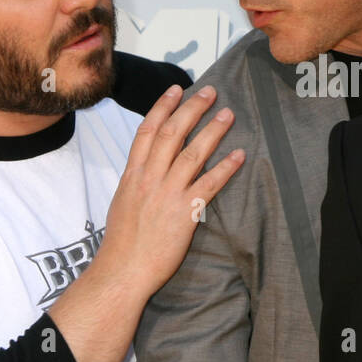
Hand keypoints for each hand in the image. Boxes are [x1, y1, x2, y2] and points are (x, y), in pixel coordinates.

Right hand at [97, 84, 243, 300]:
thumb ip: (137, 181)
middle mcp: (149, 179)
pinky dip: (225, 168)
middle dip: (192, 109)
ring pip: (192, 154)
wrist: (122, 272)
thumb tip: (148, 167)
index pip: (147, 131)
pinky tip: (239, 155)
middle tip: (210, 92)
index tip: (176, 89)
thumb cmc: (123, 244)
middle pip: (172, 134)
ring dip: (212, 131)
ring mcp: (167, 194)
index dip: (163, 107)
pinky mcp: (184, 213)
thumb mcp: (123, 202)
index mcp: (133, 175)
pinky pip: (209, 185)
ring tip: (228, 114)